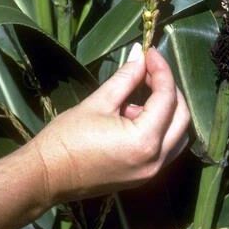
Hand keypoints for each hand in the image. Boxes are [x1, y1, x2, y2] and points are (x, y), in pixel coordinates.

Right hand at [30, 44, 189, 202]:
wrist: (46, 176)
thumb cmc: (67, 139)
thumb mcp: (98, 103)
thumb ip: (126, 78)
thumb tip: (140, 56)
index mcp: (144, 140)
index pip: (167, 98)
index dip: (162, 70)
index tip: (150, 52)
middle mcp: (156, 159)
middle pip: (182, 117)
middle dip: (170, 89)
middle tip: (150, 70)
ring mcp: (152, 172)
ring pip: (178, 134)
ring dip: (167, 109)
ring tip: (140, 94)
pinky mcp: (143, 175)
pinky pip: (166, 147)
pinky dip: (160, 127)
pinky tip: (134, 115)